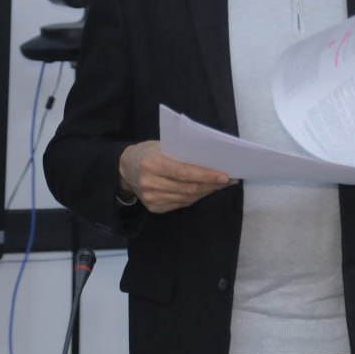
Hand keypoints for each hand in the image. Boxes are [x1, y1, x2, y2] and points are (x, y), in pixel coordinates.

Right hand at [118, 140, 232, 213]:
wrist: (125, 168)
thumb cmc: (149, 152)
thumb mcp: (162, 145)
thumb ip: (182, 153)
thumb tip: (211, 161)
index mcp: (152, 164)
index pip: (185, 172)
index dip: (206, 175)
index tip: (225, 176)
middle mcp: (150, 183)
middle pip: (188, 188)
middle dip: (211, 185)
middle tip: (229, 180)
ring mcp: (151, 198)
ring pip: (187, 198)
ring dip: (206, 192)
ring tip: (220, 185)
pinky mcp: (154, 208)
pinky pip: (181, 204)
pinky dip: (196, 197)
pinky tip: (205, 190)